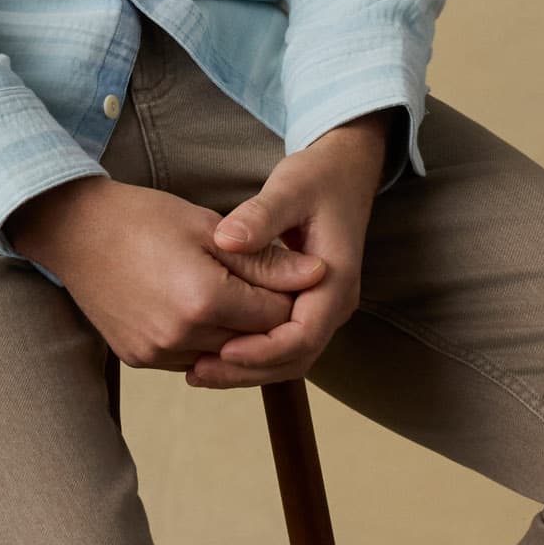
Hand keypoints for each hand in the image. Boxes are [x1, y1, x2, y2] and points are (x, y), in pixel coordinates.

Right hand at [4, 177, 328, 372]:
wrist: (75, 231)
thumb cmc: (144, 219)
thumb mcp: (211, 229)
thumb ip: (267, 261)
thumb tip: (319, 275)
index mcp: (203, 298)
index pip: (276, 314)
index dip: (289, 294)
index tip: (287, 272)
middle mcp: (180, 336)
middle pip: (253, 341)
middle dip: (266, 316)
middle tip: (263, 284)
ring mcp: (157, 352)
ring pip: (225, 356)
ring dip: (237, 333)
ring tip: (228, 293)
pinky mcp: (139, 360)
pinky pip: (191, 360)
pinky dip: (205, 341)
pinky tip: (198, 310)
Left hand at [188, 111, 392, 388]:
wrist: (345, 172)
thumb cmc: (318, 178)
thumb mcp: (290, 188)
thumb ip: (261, 216)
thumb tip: (226, 240)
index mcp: (336, 281)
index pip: (303, 335)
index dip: (262, 350)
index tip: (221, 350)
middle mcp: (335, 303)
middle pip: (295, 358)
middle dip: (248, 370)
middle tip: (198, 372)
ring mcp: (323, 308)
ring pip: (289, 358)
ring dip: (247, 369)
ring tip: (198, 371)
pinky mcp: (308, 306)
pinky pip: (282, 344)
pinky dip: (251, 355)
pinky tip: (213, 353)